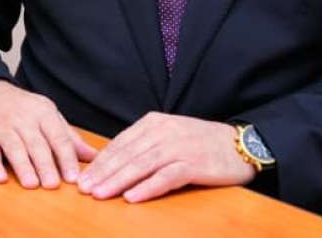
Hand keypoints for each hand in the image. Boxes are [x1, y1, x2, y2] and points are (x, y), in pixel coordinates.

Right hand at [0, 79, 98, 188]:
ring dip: (22, 166)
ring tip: (31, 184)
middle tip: (53, 185)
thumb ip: (69, 138)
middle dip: (45, 165)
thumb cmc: (22, 109)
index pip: (58, 137)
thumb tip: (94, 157)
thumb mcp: (48, 116)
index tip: (74, 177)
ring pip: (13, 148)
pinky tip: (0, 178)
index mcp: (43, 114)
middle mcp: (22, 120)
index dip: (66, 157)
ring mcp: (1, 129)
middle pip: (36, 144)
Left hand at [77, 112, 254, 202]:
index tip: (82, 177)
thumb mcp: (168, 135)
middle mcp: (163, 131)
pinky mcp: (194, 164)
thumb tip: (113, 162)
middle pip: (126, 154)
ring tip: (100, 195)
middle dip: (102, 173)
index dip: (100, 161)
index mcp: (153, 122)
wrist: (239, 144)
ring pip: (141, 165)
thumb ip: (143, 144)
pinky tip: (132, 198)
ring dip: (118, 181)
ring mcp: (179, 147)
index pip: (120, 143)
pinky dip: (148, 188)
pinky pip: (166, 177)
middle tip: (83, 189)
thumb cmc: (200, 142)